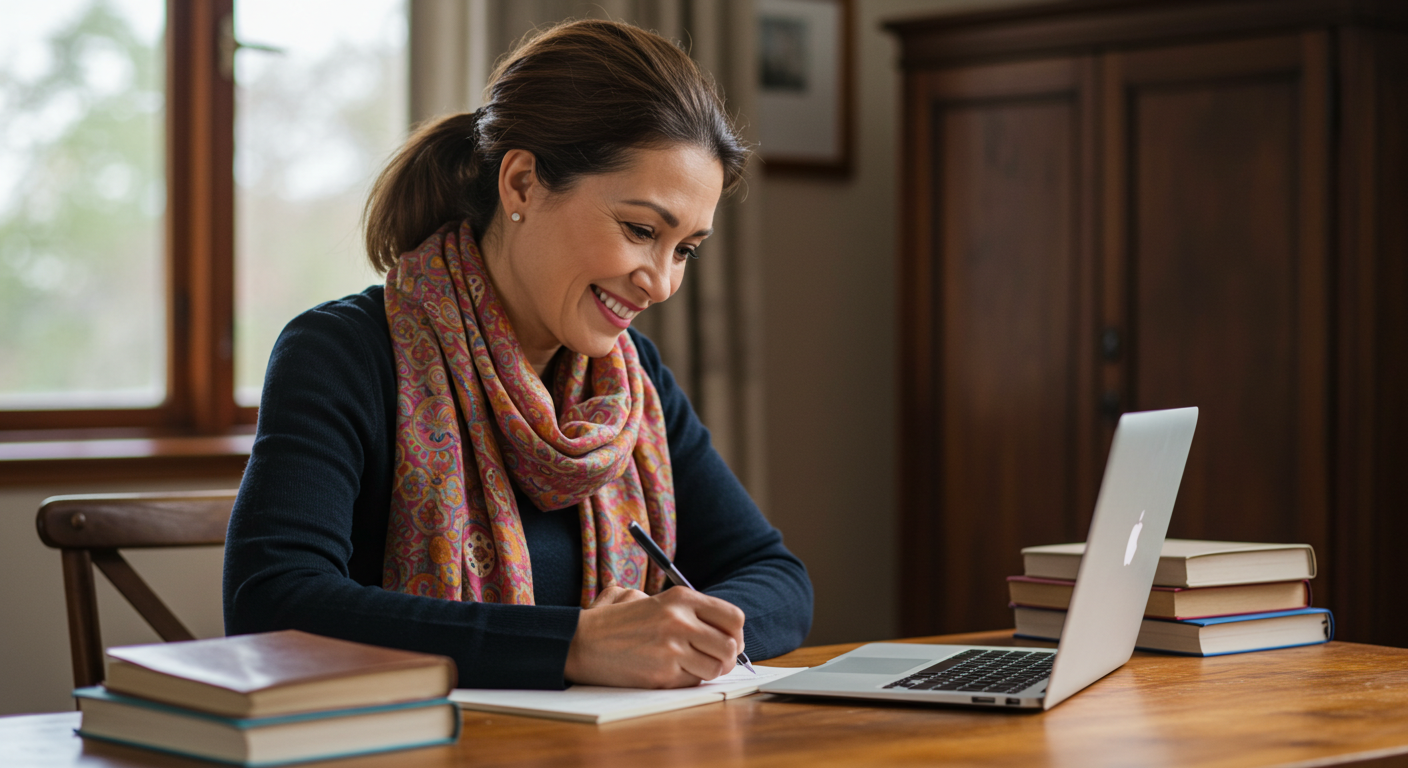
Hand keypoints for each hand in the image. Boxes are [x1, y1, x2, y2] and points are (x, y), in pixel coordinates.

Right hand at [564, 586, 745, 687]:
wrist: (581, 642)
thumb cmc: (613, 620)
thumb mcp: (645, 596)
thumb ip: (679, 608)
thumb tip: (716, 627)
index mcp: (681, 598)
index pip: (733, 617)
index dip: (735, 633)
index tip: (729, 640)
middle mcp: (681, 621)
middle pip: (730, 646)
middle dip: (728, 657)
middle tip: (717, 659)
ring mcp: (673, 649)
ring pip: (716, 668)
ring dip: (709, 671)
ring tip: (693, 667)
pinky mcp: (663, 674)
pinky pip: (693, 682)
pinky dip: (688, 680)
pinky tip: (671, 672)